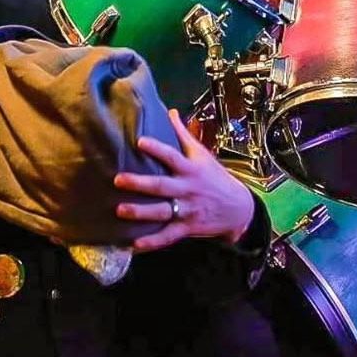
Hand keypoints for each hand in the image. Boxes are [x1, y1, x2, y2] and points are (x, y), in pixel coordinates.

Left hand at [114, 108, 255, 251]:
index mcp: (190, 169)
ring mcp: (187, 210)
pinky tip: (135, 245)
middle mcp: (188, 189)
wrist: (238, 208)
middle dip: (140, 184)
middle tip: (118, 180)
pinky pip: (168, 236)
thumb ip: (183, 134)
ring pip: (162, 212)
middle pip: (162, 186)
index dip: (157, 149)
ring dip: (141, 212)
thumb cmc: (215, 176)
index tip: (139, 141)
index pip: (172, 156)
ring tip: (120, 210)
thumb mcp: (202, 154)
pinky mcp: (187, 228)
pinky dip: (152, 242)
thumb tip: (170, 110)